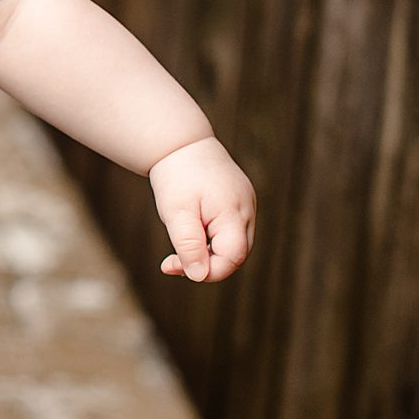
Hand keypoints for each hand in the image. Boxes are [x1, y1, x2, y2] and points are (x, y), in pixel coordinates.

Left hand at [146, 136, 255, 280]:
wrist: (180, 142)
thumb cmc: (177, 176)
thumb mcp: (176, 212)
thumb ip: (188, 244)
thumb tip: (199, 275)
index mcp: (234, 212)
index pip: (232, 258)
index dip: (207, 271)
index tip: (171, 266)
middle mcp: (248, 210)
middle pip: (235, 254)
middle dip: (204, 263)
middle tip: (170, 261)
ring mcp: (247, 205)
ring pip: (233, 243)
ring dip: (206, 251)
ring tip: (178, 239)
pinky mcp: (240, 202)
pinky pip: (230, 230)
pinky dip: (210, 237)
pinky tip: (189, 228)